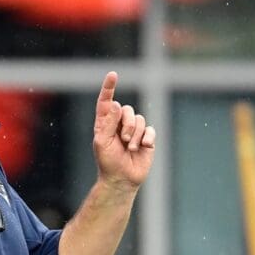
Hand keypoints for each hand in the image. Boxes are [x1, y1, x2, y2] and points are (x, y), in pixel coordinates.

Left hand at [92, 71, 154, 190]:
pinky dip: (147, 138)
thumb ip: (108, 122)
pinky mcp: (147, 138)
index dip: (109, 88)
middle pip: (128, 110)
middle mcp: (120, 123)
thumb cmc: (108, 162)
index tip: (113, 74)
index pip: (106, 101)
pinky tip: (143, 147)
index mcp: (105, 122)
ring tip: (130, 148)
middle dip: (127, 124)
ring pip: (140, 119)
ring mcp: (134, 130)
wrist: (122, 179)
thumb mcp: (103, 141)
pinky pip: (151, 129)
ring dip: (135, 135)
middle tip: (123, 140)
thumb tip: (116, 104)